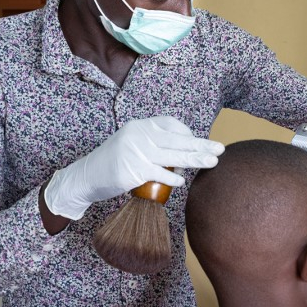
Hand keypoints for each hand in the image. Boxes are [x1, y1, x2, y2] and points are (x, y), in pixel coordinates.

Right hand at [44, 116, 224, 219]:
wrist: (86, 177)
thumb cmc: (114, 162)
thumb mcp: (132, 143)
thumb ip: (153, 142)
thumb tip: (184, 150)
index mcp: (140, 126)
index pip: (171, 124)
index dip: (188, 133)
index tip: (198, 142)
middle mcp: (138, 135)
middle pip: (177, 140)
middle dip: (201, 145)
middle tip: (219, 149)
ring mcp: (135, 153)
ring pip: (173, 157)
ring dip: (195, 160)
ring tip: (212, 162)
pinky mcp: (133, 171)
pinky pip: (160, 175)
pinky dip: (173, 179)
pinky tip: (181, 182)